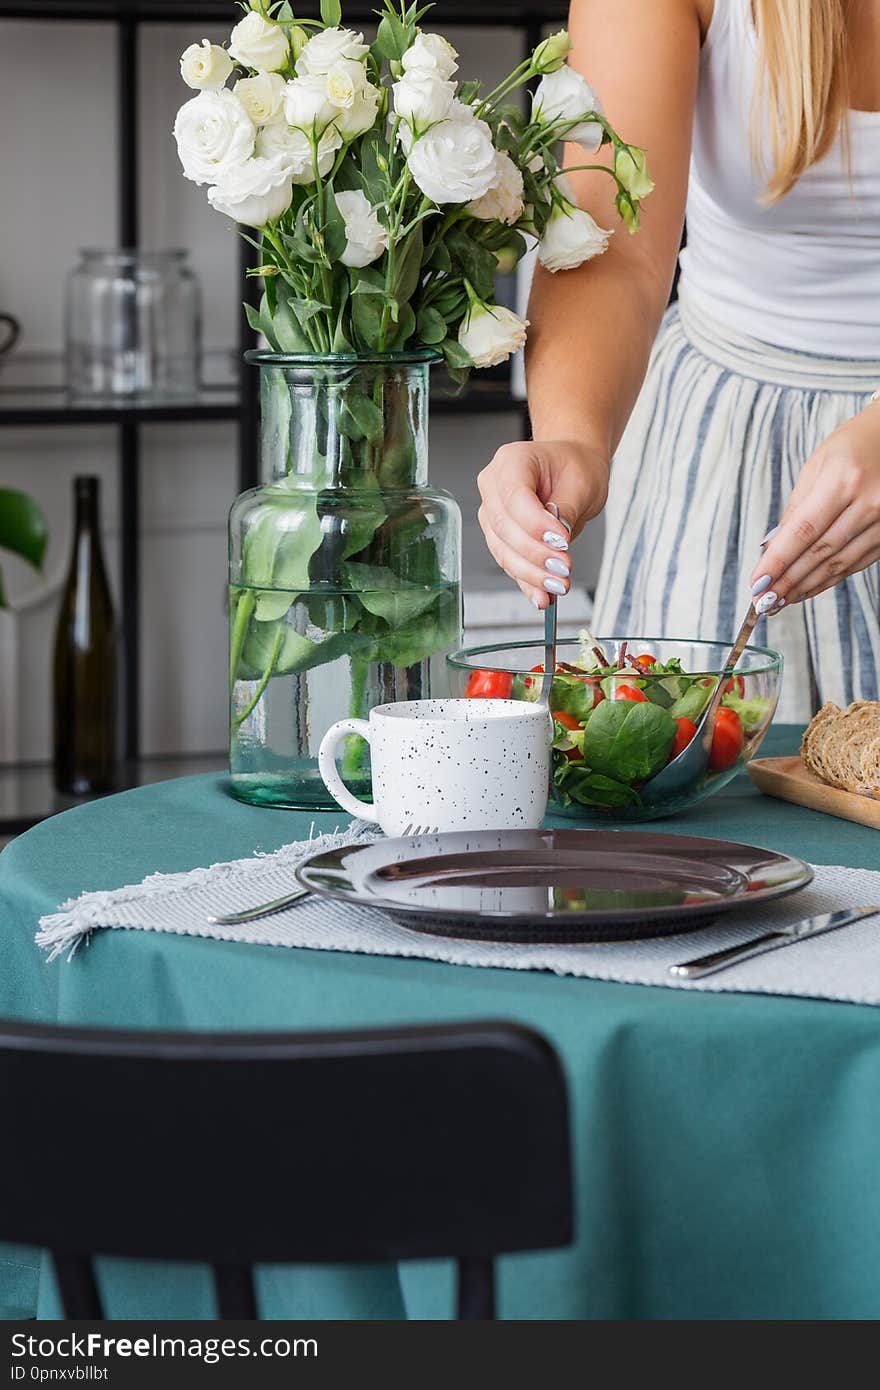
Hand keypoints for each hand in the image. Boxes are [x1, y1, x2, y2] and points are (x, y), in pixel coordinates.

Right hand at [477, 438, 609, 608]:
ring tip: (558, 585)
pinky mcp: (499, 538)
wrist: (571, 470)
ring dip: (531, 573)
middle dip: (535, 554)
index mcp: (511, 461)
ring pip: (503, 551)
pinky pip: (509, 564)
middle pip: (504, 528)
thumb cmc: (574, 467)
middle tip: (564, 568)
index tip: (562, 541)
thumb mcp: (581, 481)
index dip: (536, 524)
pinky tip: (542, 596)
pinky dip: (527, 583)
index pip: (515, 497)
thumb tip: (556, 539)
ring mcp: (492, 513)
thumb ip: (566, 507)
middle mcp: (493, 486)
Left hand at [749, 403, 879, 612]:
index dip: (778, 561)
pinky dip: (829, 579)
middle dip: (787, 581)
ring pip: (838, 563)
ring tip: (779, 600)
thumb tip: (771, 549)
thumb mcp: (818, 466)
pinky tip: (807, 589)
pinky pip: (855, 563)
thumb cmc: (853, 446)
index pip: (803, 530)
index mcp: (845, 479)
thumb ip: (796, 509)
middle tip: (762, 601)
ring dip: (806, 586)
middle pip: (820, 552)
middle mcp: (870, 502)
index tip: (756, 583)